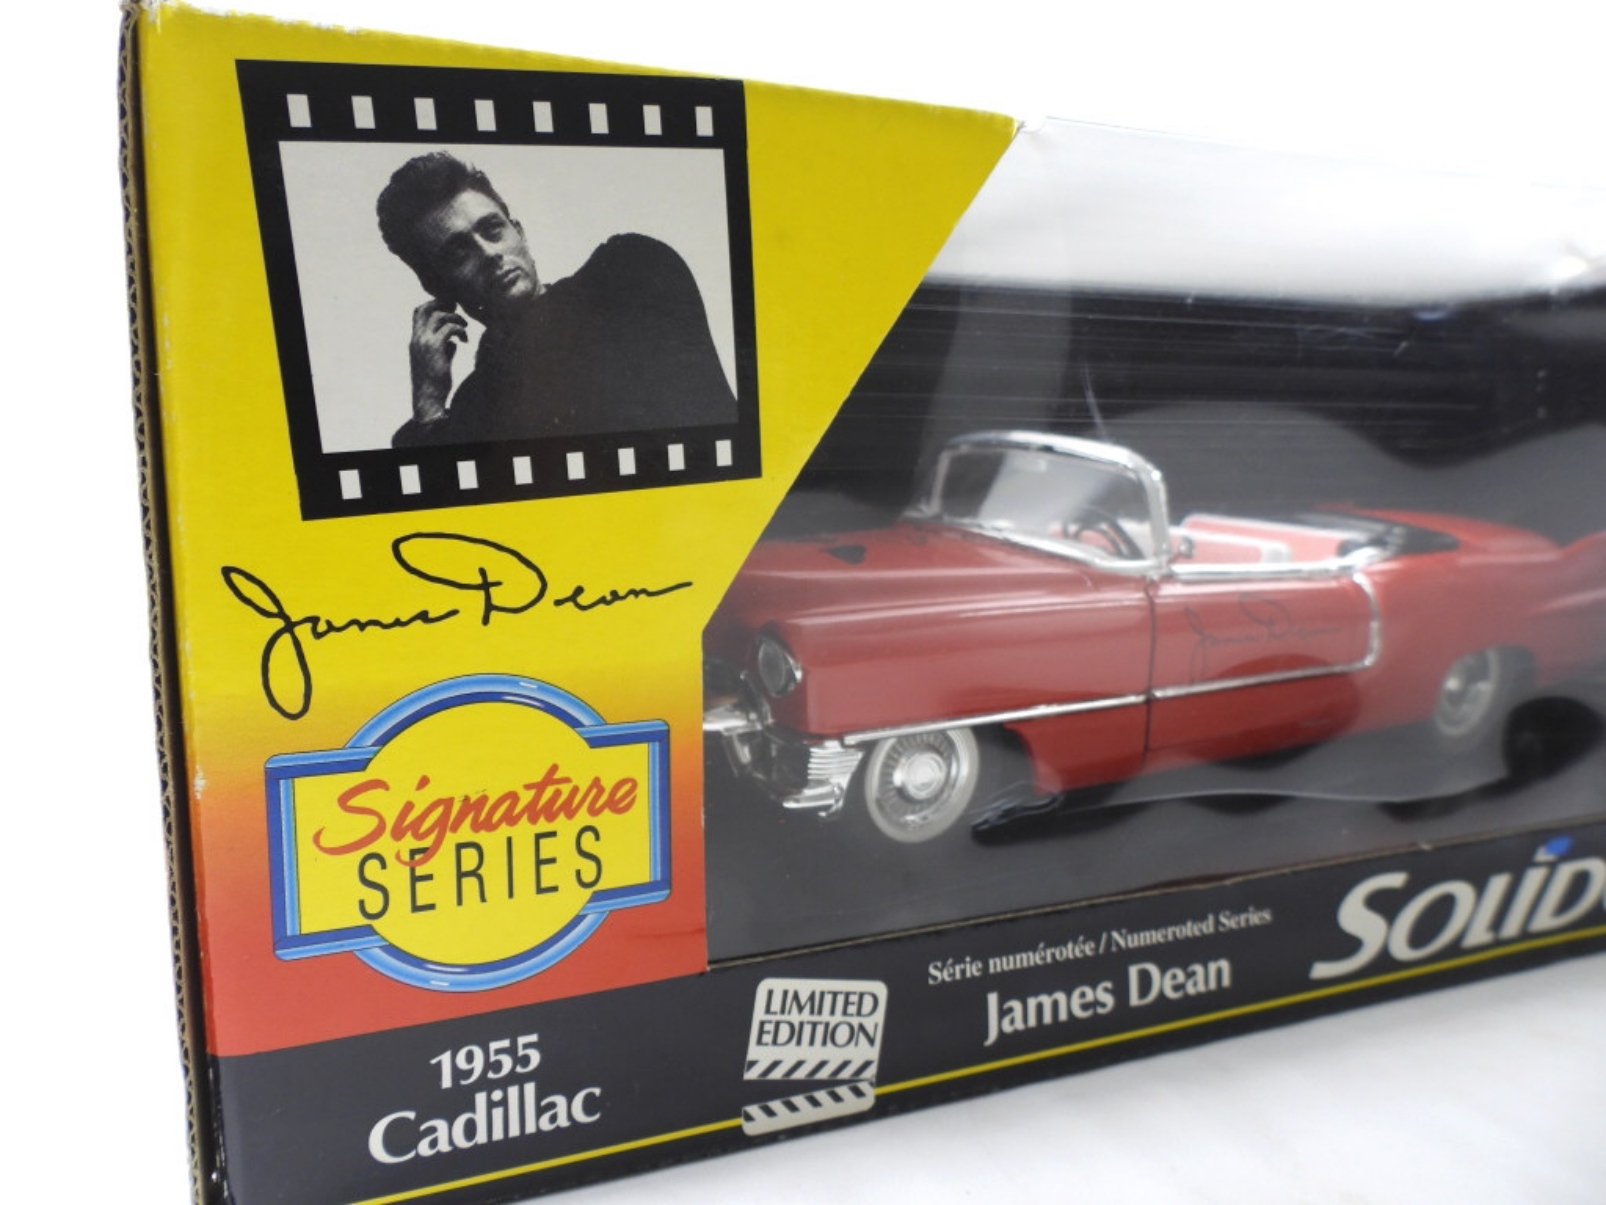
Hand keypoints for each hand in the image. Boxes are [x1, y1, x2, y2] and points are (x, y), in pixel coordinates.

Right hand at [409, 299, 467, 423]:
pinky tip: (465, 341)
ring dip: (455, 318)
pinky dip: (460, 330)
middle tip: (456, 309)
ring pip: (439, 316)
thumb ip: (443, 350)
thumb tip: (453, 343)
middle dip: (442, 303)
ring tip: (464, 328)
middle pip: (425, 308)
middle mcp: (416, 339)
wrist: (427, 400)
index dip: (432, 304)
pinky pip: (449, 328)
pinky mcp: (434, 348)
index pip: (418, 313)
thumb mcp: (437, 363)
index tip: (448, 308)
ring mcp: (423, 342)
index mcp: (415, 341)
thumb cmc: (434, 384)